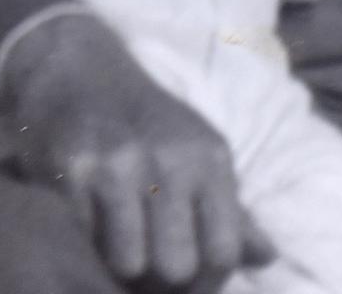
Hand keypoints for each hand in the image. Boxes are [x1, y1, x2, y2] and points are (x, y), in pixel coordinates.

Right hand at [0, 13, 272, 286]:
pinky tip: (89, 218)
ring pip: (130, 264)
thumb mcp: (196, 153)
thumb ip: (230, 209)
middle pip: (177, 268)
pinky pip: (86, 240)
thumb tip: (267, 256)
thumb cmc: (146, 121)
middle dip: (160, 282)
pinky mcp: (74, 167)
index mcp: (210, 156)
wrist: (78, 70)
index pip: (224, 251)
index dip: (205, 283)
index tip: (186, 280)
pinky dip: (88, 241)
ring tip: (117, 244)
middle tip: (146, 268)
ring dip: (120, 264)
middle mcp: (172, 157)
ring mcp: (121, 162)